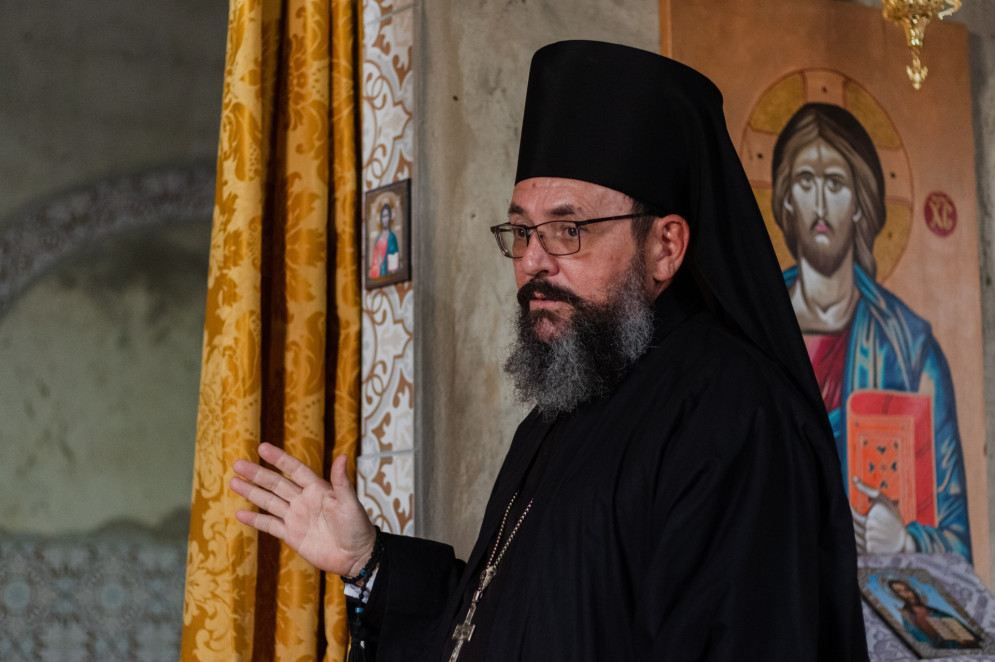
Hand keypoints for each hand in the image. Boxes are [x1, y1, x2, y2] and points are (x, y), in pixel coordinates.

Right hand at [230, 442, 376, 576]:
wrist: (357, 558)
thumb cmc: (358, 528)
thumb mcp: (350, 504)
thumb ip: (342, 482)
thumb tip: (342, 455)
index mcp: (318, 488)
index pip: (294, 469)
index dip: (279, 459)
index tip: (262, 448)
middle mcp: (304, 500)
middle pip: (276, 484)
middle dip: (257, 474)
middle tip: (237, 464)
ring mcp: (296, 517)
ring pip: (269, 502)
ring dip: (252, 492)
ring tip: (233, 482)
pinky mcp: (291, 535)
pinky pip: (270, 525)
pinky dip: (255, 520)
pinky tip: (240, 514)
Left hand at [850, 476, 915, 553]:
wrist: (903, 542)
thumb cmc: (893, 518)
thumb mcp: (884, 501)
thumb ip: (868, 490)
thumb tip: (854, 479)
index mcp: (872, 517)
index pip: (849, 510)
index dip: (845, 507)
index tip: (844, 503)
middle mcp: (869, 530)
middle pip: (848, 521)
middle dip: (845, 516)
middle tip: (843, 512)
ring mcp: (868, 541)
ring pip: (849, 532)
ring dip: (847, 527)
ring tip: (851, 523)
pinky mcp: (866, 551)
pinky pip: (852, 543)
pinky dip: (851, 538)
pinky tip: (856, 534)